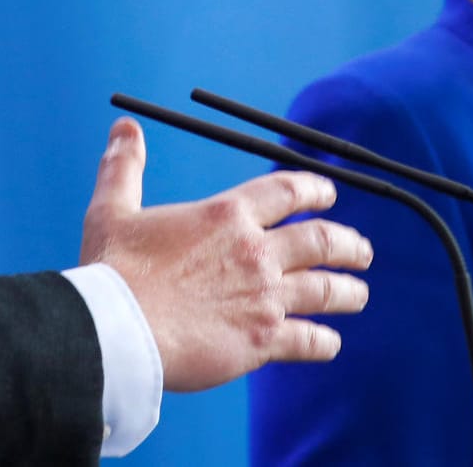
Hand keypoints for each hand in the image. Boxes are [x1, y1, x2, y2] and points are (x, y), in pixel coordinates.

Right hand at [80, 117, 371, 391]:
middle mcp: (255, 252)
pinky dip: (324, 343)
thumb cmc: (113, 270)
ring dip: (348, 292)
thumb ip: (124, 167)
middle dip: (348, 244)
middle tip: (360, 250)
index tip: (329, 194)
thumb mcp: (112, 209)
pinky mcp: (262, 341)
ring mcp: (264, 297)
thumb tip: (125, 127)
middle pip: (321, 240)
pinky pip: (309, 340)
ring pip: (326, 291)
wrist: (118, 329)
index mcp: (226, 215)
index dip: (315, 190)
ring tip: (359, 294)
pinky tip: (330, 344)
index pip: (287, 190)